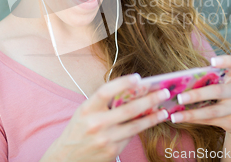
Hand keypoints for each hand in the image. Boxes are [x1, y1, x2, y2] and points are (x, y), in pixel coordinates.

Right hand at [43, 74, 171, 161]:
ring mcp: (104, 139)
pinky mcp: (112, 151)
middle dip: (149, 100)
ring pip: (135, 125)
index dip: (123, 83)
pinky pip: (130, 137)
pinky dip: (141, 128)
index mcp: (86, 109)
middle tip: (164, 92)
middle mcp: (95, 124)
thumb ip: (104, 103)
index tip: (138, 77)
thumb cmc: (78, 130)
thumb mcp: (85, 112)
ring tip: (164, 111)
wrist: (66, 158)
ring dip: (152, 117)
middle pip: (128, 109)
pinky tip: (150, 122)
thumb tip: (133, 92)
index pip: (106, 91)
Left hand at [170, 55, 230, 136]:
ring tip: (174, 115)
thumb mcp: (223, 84)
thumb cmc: (226, 95)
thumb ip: (208, 79)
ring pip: (212, 110)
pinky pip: (210, 120)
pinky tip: (180, 118)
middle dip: (197, 95)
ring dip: (191, 113)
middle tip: (179, 97)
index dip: (226, 61)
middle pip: (217, 91)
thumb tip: (180, 81)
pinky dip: (193, 119)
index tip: (212, 61)